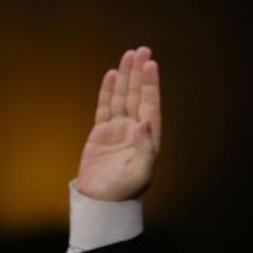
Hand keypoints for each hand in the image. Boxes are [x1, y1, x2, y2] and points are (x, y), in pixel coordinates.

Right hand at [76, 47, 160, 200]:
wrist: (101, 203)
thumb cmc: (124, 191)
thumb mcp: (139, 173)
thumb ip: (144, 148)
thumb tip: (145, 123)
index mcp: (148, 137)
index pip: (150, 104)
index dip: (150, 84)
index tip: (151, 64)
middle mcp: (135, 129)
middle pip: (138, 94)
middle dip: (139, 73)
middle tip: (142, 49)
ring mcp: (118, 129)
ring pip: (122, 97)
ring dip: (125, 77)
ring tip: (128, 55)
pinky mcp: (101, 133)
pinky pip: (105, 107)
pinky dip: (108, 91)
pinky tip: (111, 75)